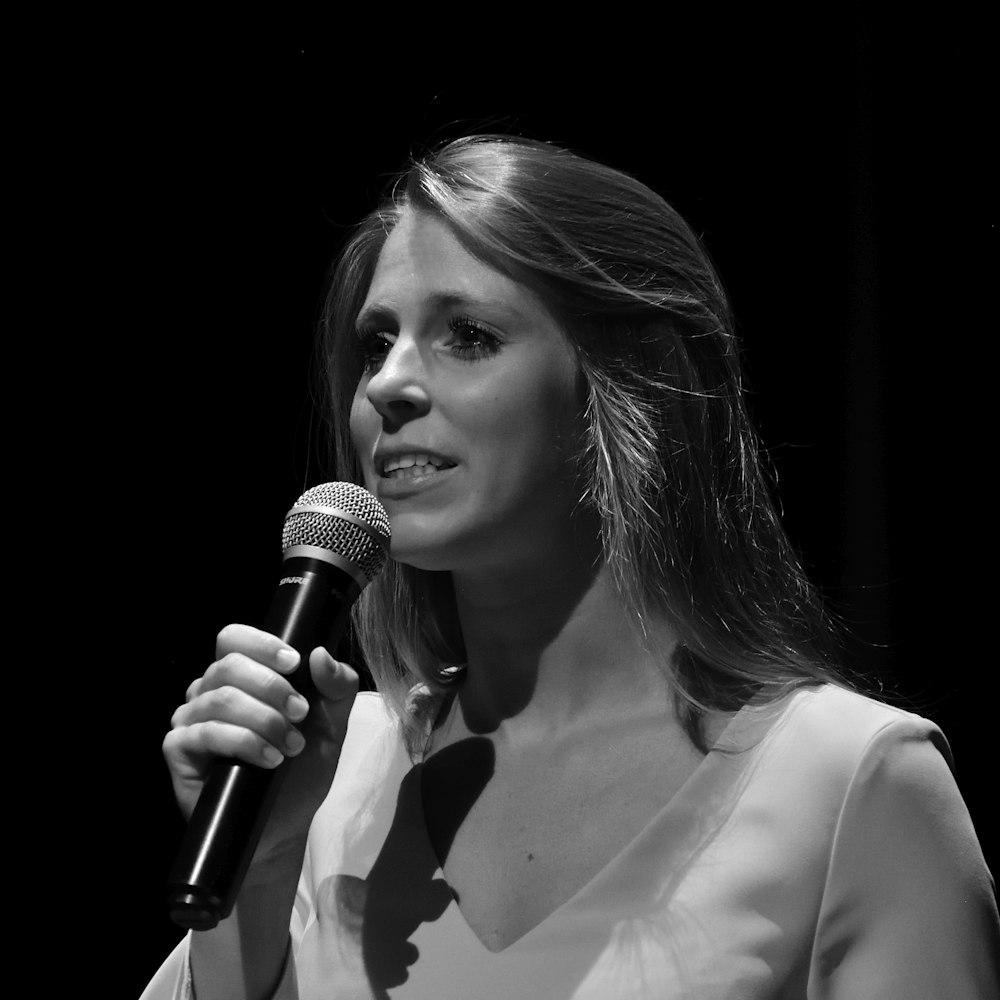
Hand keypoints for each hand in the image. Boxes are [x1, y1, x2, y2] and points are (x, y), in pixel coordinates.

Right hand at [162, 623, 358, 862]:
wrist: (285, 826)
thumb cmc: (302, 769)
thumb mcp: (332, 723)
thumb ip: (336, 686)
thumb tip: (320, 653)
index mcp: (241, 677)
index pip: (234, 638)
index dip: (261, 644)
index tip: (293, 663)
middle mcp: (209, 692)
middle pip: (229, 665)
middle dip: (272, 688)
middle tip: (300, 715)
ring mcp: (191, 721)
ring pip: (220, 698)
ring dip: (264, 720)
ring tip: (291, 746)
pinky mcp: (179, 752)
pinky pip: (203, 733)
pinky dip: (242, 742)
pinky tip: (268, 760)